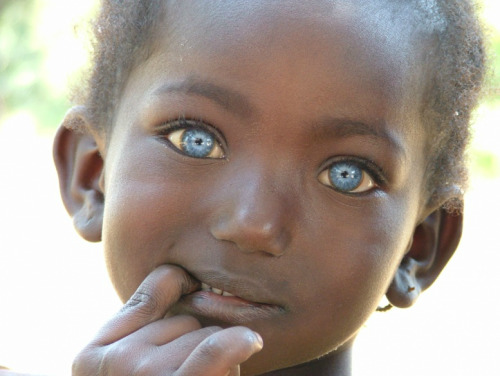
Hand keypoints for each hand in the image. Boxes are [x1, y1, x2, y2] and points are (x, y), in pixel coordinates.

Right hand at [72, 265, 262, 375]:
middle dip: (199, 338)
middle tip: (195, 371)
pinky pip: (209, 351)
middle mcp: (115, 366)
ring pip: (205, 336)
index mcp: (94, 357)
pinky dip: (233, 344)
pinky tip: (249, 342)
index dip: (183, 286)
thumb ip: (145, 316)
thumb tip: (177, 272)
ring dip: (219, 355)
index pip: (157, 288)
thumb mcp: (131, 359)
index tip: (196, 291)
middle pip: (186, 320)